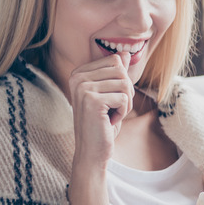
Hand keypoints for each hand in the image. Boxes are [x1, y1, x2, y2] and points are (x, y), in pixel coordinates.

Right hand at [67, 52, 133, 170]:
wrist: (92, 151)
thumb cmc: (103, 123)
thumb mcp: (112, 94)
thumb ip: (116, 74)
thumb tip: (125, 53)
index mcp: (79, 72)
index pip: (116, 60)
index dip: (121, 81)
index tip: (109, 99)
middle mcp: (77, 77)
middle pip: (122, 70)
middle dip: (125, 92)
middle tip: (112, 108)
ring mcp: (83, 88)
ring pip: (125, 83)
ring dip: (125, 103)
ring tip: (110, 115)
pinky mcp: (92, 101)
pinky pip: (125, 98)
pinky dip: (123, 112)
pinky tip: (108, 121)